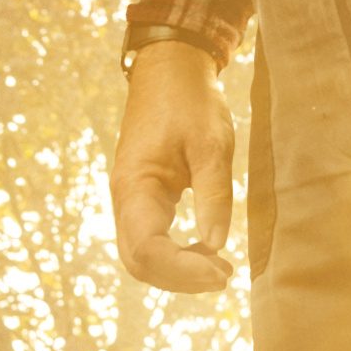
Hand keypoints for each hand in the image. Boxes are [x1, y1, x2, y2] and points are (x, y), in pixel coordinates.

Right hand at [113, 39, 237, 292]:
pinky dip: (175, 256)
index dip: (182, 270)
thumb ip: (213, 194)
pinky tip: (205, 251)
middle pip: (139, 262)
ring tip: (220, 269)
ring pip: (142, 257)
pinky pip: (149, 241)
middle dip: (180, 279)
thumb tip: (216, 244)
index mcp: (135, 186)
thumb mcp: (211, 144)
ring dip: (178, 271)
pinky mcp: (141, 199)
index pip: (148, 249)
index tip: (222, 271)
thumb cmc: (190, 102)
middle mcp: (124, 199)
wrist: (169, 71)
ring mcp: (129, 201)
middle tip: (225, 276)